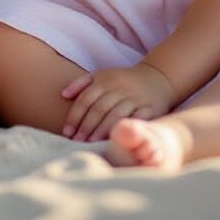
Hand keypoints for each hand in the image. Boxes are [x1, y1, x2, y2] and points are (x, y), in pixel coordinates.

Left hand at [60, 62, 174, 141]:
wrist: (157, 78)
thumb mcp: (102, 75)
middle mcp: (119, 88)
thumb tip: (63, 95)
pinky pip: (135, 120)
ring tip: (91, 143)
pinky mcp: (149, 108)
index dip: (75, 116)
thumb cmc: (122, 81)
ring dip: (102, 130)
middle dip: (86, 126)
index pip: (86, 99)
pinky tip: (116, 140)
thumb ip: (81, 84)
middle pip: (99, 108)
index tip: (66, 132)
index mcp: (105, 79)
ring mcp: (135, 98)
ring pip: (115, 115)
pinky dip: (124, 130)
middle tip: (76, 141)